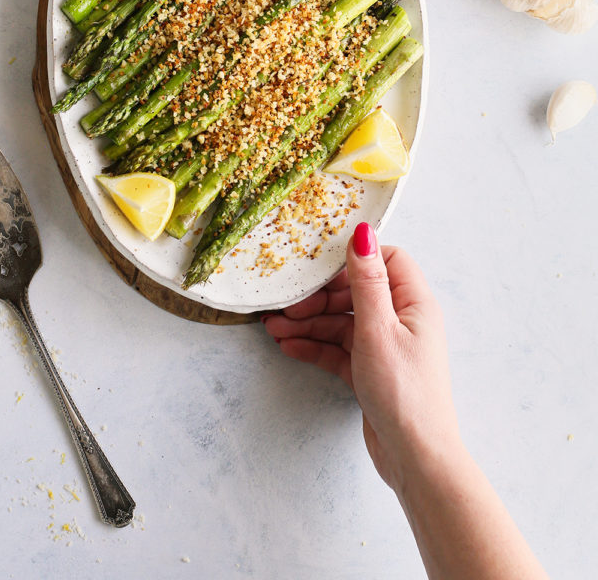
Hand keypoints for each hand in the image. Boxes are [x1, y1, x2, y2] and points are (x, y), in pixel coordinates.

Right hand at [263, 222, 461, 490]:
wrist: (415, 457)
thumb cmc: (404, 392)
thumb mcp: (378, 328)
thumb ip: (367, 281)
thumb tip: (364, 233)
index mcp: (414, 303)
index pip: (385, 261)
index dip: (351, 260)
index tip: (317, 265)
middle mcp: (402, 320)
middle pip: (356, 292)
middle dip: (319, 297)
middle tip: (287, 306)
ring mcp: (385, 347)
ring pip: (342, 322)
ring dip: (310, 324)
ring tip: (275, 329)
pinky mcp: (371, 371)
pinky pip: (339, 349)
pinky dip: (315, 347)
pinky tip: (289, 347)